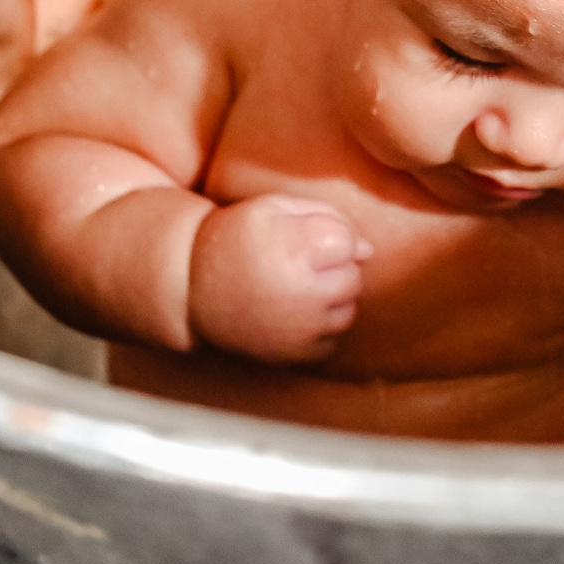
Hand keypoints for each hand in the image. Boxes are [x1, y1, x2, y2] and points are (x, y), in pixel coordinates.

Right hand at [188, 195, 371, 363]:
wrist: (194, 289)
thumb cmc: (237, 240)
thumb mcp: (273, 208)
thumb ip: (327, 218)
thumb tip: (369, 251)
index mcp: (298, 249)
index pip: (348, 243)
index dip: (327, 236)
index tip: (300, 238)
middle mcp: (305, 292)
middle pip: (352, 276)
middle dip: (332, 267)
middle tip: (297, 263)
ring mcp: (303, 328)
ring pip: (348, 309)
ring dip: (331, 297)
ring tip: (296, 286)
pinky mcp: (298, 354)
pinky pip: (334, 339)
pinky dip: (321, 326)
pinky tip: (295, 311)